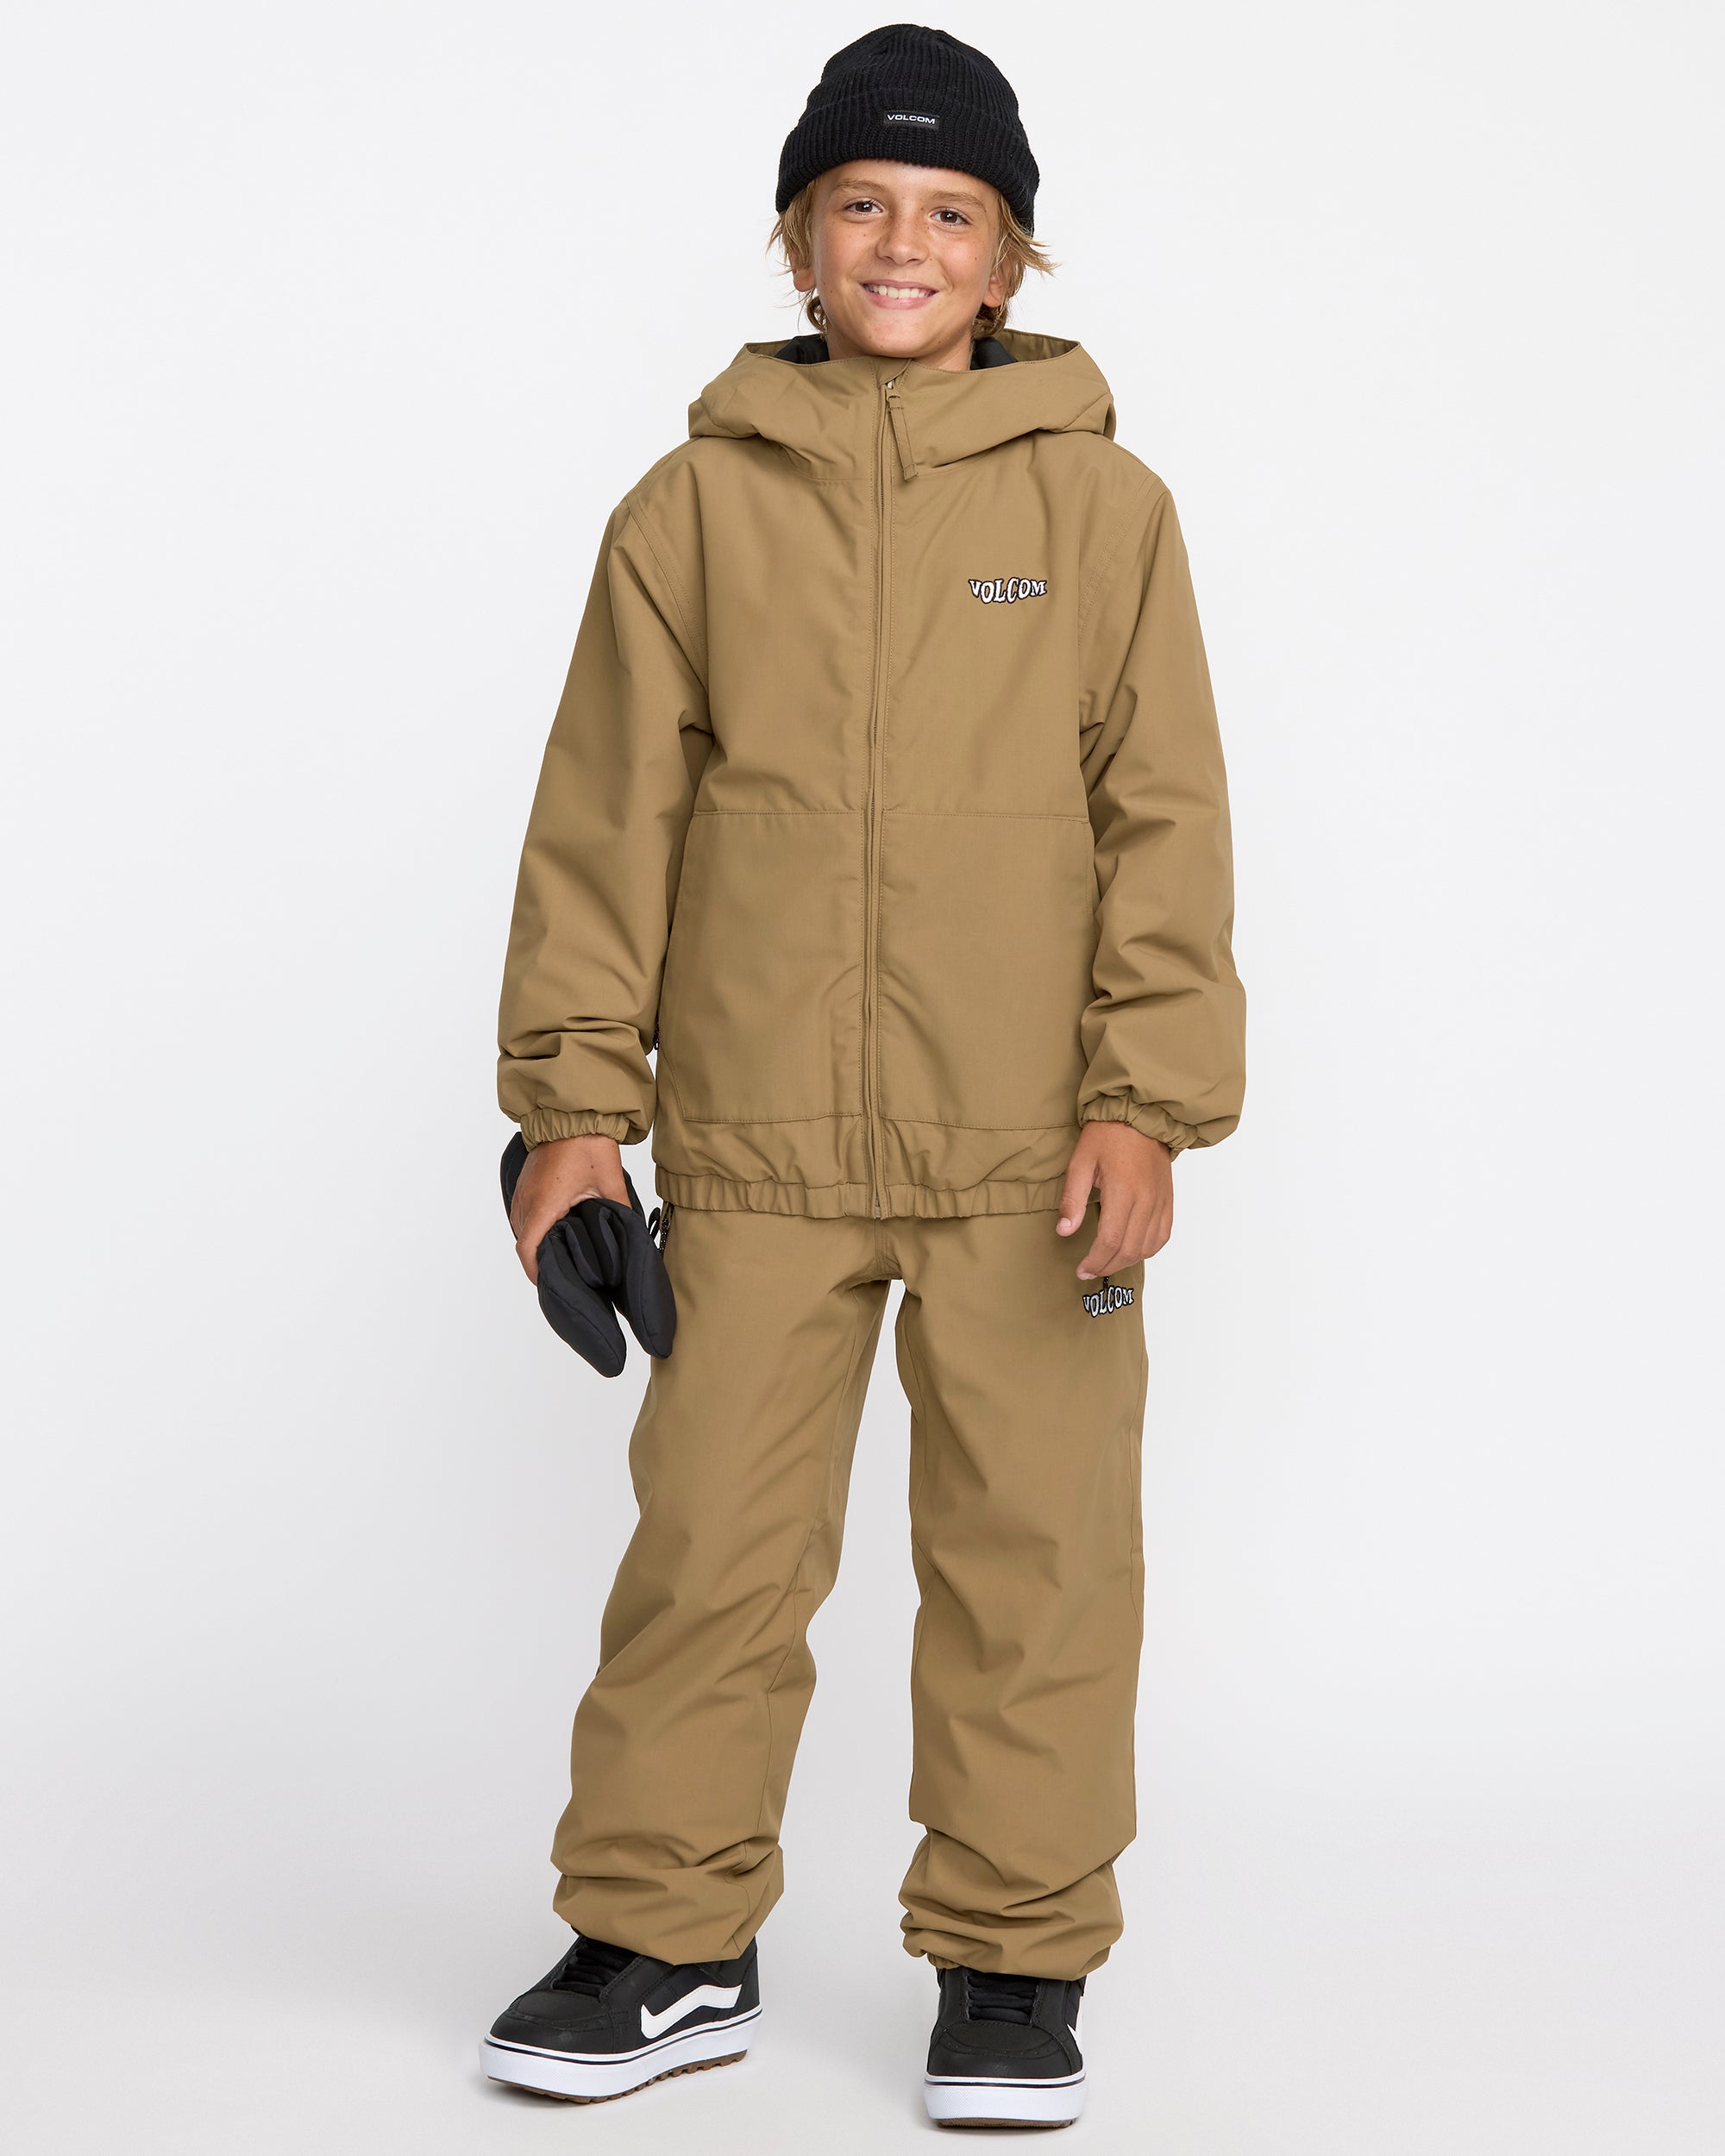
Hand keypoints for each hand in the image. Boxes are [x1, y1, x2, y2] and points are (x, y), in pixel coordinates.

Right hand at [510, 1135, 627, 1285]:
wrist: (571, 1113)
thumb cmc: (588, 1143)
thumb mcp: (611, 1182)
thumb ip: (621, 1212)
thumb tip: (632, 1235)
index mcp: (544, 1203)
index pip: (527, 1248)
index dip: (535, 1271)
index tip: (548, 1283)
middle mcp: (527, 1199)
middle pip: (523, 1241)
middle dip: (538, 1260)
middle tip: (562, 1273)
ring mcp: (523, 1189)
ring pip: (521, 1227)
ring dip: (536, 1242)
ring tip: (560, 1256)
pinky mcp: (526, 1182)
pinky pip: (523, 1212)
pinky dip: (534, 1226)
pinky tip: (555, 1230)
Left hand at [1055, 1122, 1172, 1279]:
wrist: (1141, 1116)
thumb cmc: (1108, 1135)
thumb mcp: (1080, 1162)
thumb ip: (1072, 1199)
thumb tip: (1064, 1230)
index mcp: (1123, 1191)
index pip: (1109, 1240)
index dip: (1094, 1260)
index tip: (1081, 1269)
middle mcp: (1146, 1200)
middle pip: (1129, 1249)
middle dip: (1107, 1265)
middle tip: (1089, 1270)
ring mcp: (1160, 1202)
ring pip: (1147, 1247)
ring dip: (1126, 1261)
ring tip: (1107, 1263)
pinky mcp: (1168, 1200)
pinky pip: (1163, 1236)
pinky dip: (1148, 1250)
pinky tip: (1132, 1252)